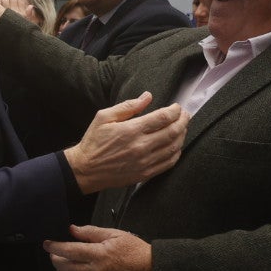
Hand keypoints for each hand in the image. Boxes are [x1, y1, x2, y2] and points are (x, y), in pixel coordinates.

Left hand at [45, 224, 152, 270]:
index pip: (69, 250)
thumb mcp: (115, 234)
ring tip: (61, 263)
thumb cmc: (135, 252)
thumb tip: (73, 229)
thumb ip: (91, 232)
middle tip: (54, 252)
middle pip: (65, 265)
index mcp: (99, 254)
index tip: (47, 244)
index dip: (54, 247)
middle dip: (55, 258)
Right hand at [64, 92, 188, 193]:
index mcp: (131, 130)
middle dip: (183, 121)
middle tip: (185, 115)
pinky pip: (168, 163)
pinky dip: (177, 153)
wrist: (85, 170)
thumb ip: (128, 106)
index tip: (177, 107)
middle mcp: (141, 147)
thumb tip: (147, 96)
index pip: (163, 118)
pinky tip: (176, 146)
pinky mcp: (145, 174)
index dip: (175, 111)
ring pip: (173, 147)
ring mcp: (145, 162)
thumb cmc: (93, 142)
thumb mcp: (104, 117)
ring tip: (183, 128)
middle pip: (172, 132)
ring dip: (182, 136)